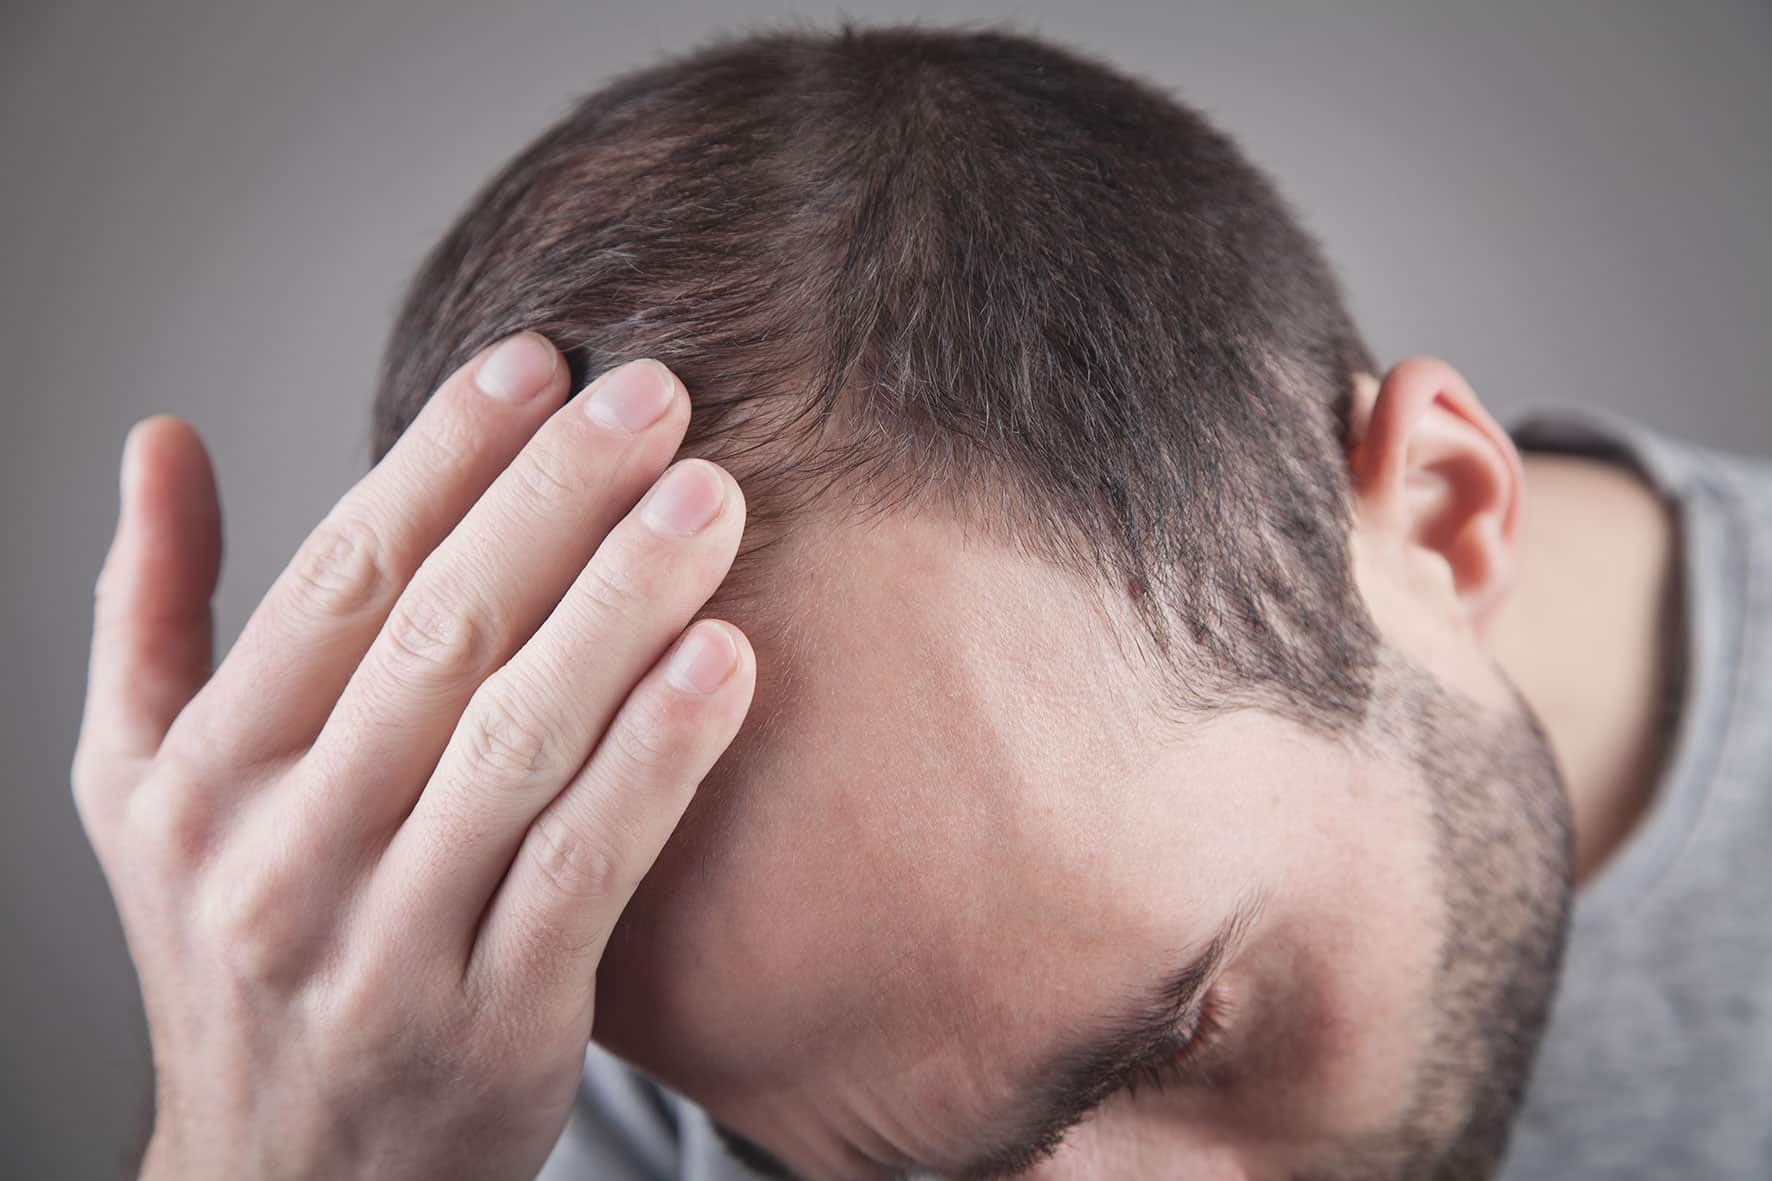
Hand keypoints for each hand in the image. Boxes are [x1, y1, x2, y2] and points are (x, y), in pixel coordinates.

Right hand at [70, 334, 754, 1179]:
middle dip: (556, 499)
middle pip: (440, 638)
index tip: (536, 361)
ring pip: (517, 740)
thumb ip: (150, 614)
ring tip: (711, 496)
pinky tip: (727, 659)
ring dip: (622, 603)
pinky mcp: (493, 1022)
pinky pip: (585, 866)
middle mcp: (281, 853)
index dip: (443, 456)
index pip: (338, 579)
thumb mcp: (142, 792)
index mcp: (199, 776)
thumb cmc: (236, 949)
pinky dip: (658, 759)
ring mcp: (385, 945)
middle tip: (657, 393)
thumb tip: (156, 437)